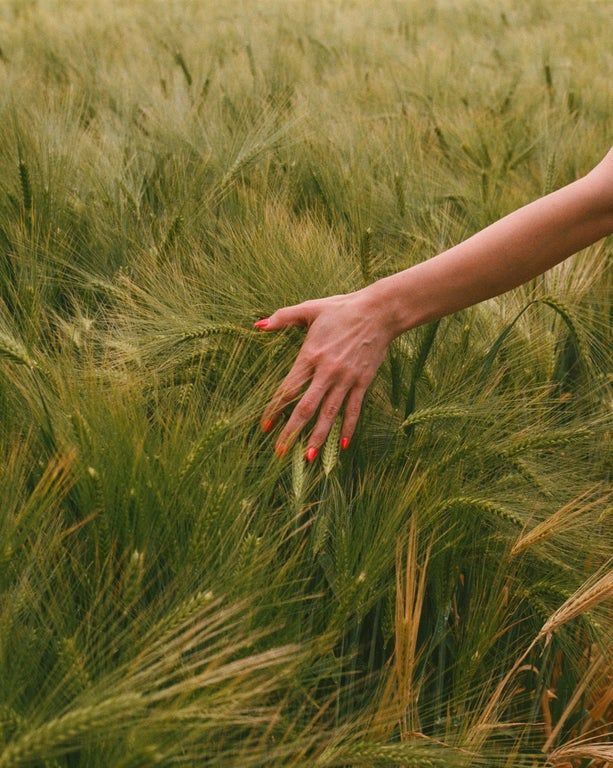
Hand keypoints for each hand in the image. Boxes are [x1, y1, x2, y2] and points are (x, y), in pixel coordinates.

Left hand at [254, 287, 397, 460]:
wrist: (379, 311)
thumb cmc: (342, 309)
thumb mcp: (310, 309)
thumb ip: (283, 318)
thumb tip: (258, 325)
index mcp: (310, 355)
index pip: (288, 388)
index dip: (275, 409)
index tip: (264, 426)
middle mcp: (327, 371)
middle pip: (306, 407)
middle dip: (291, 431)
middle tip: (280, 452)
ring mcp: (346, 379)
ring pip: (329, 413)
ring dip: (318, 436)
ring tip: (307, 458)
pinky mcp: (363, 382)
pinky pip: (353, 410)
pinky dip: (347, 428)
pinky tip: (341, 446)